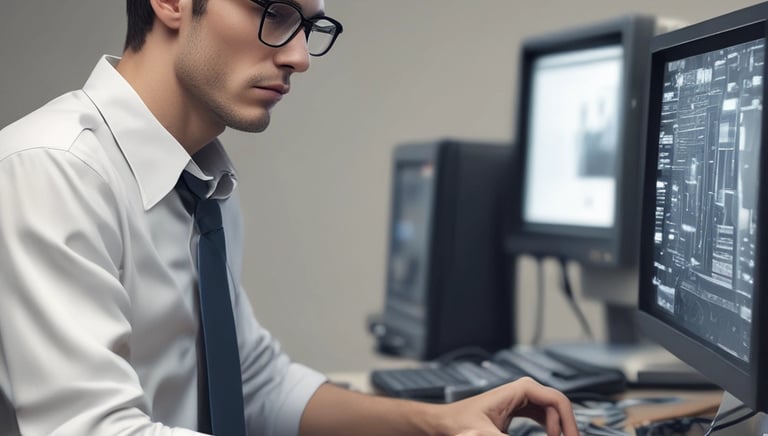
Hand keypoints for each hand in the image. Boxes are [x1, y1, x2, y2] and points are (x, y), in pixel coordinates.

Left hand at [437, 377, 578, 435]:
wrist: (444, 422)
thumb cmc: (459, 423)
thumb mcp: (488, 435)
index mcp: (520, 389)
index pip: (558, 400)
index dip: (570, 423)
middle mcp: (523, 390)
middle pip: (559, 406)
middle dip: (567, 427)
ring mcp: (522, 398)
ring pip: (553, 412)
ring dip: (559, 429)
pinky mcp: (519, 409)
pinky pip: (544, 417)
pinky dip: (550, 429)